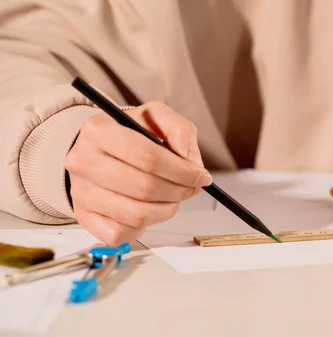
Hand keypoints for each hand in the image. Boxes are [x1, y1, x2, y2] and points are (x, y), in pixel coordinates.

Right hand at [64, 101, 211, 244]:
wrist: (93, 150)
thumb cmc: (128, 134)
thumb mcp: (155, 117)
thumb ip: (179, 130)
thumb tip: (190, 160)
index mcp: (98, 130)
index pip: (149, 157)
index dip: (182, 171)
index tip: (201, 176)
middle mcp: (82, 161)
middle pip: (145, 188)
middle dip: (179, 191)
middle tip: (192, 188)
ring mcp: (80, 193)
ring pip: (137, 215)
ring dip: (166, 210)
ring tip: (173, 198)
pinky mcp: (84, 218)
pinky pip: (121, 234)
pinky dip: (143, 227)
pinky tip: (149, 210)